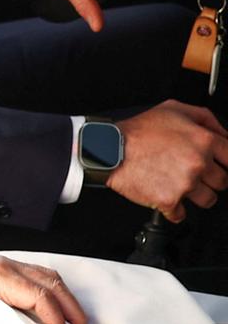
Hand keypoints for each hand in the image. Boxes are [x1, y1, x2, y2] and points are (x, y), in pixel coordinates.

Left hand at [0, 256, 85, 323]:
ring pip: (47, 275)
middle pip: (50, 283)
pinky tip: (59, 305)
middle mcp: (3, 265)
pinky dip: (53, 290)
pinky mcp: (3, 266)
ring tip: (75, 320)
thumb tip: (36, 321)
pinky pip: (37, 274)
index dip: (57, 319)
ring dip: (66, 298)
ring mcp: (4, 263)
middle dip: (71, 309)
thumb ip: (11, 318)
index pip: (41, 297)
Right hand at [109, 100, 227, 221]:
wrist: (109, 148)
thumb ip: (205, 118)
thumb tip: (224, 133)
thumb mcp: (173, 109)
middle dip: (208, 178)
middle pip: (222, 182)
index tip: (217, 164)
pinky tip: (163, 193)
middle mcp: (198, 163)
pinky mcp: (169, 200)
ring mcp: (185, 184)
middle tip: (189, 170)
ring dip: (194, 194)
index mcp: (203, 140)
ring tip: (176, 182)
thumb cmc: (138, 130)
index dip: (223, 161)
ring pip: (208, 200)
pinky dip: (174, 208)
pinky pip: (182, 214)